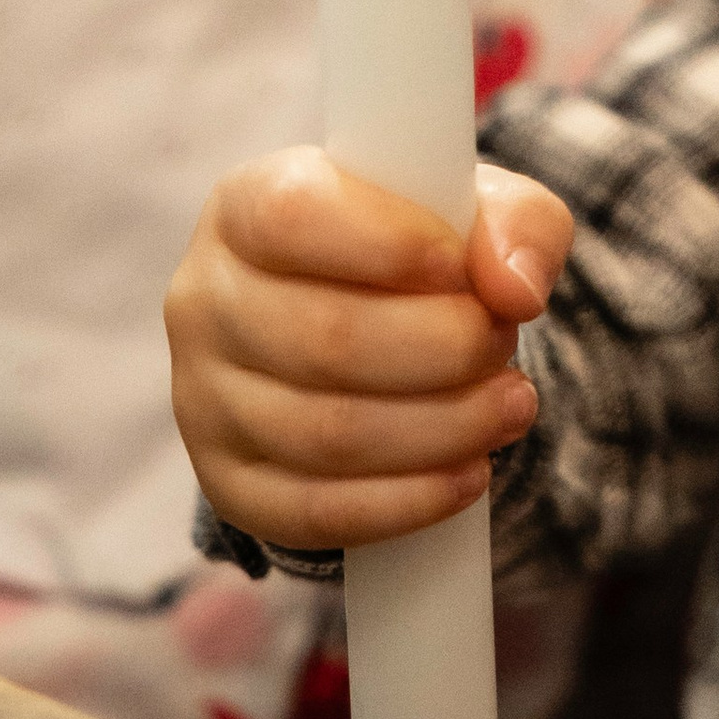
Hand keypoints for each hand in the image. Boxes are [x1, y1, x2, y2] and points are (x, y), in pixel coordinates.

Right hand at [163, 147, 571, 549]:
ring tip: (510, 406)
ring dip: (442, 428)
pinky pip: (312, 513)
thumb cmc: (418, 248)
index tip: (461, 267)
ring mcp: (203, 401)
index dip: (389, 243)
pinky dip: (405, 502)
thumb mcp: (474, 206)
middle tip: (502, 344)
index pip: (293, 215)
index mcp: (245, 204)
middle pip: (324, 338)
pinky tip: (469, 473)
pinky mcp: (228, 484)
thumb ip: (514, 221)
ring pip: (324, 434)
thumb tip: (515, 288)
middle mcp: (205, 300)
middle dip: (442, 348)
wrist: (367, 323)